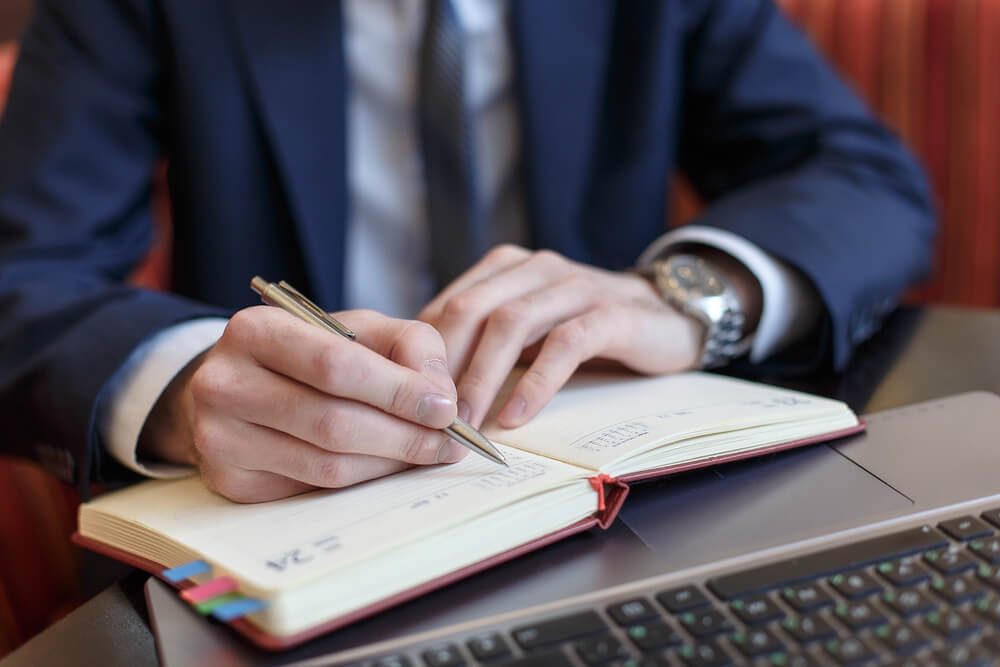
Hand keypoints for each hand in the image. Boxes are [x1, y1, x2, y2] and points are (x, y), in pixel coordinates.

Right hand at [138, 308, 466, 501]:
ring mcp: (220, 438)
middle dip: (404, 437)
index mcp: (255, 331)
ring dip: (389, 464)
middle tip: (450, 443)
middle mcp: (225, 384)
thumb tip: (442, 397)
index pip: (336, 366)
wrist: (235, 387)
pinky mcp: (230, 481)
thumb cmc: (307, 355)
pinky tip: (385, 466)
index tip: (447, 409)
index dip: (399, 391)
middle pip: (333, 422)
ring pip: (326, 465)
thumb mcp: (356, 329)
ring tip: (427, 454)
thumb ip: (408, 345)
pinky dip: (361, 481)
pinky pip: (311, 490)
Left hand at [418, 245, 704, 428]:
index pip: (447, 306)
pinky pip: (565, 345)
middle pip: (470, 310)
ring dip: (482, 377)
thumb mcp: (530, 330)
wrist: (670, 317)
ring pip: (511, 324)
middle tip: (427, 417)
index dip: (421, 355)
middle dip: (443, 367)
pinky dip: (537, 382)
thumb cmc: (585, 329)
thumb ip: (485, 342)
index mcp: (506, 268)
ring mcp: (574, 287)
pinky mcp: (611, 314)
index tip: (404, 401)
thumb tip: (422, 386)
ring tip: (465, 422)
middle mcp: (535, 268)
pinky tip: (518, 416)